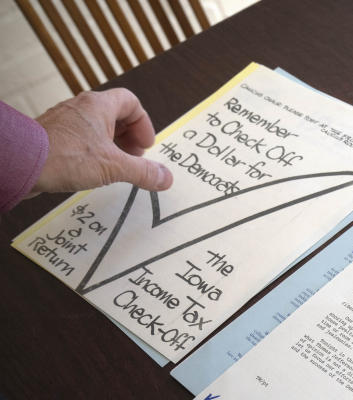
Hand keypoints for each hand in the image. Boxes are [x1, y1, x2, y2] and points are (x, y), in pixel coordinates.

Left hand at [31, 88, 172, 194]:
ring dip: (111, 146)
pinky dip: (92, 151)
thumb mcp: (114, 167)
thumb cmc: (63, 156)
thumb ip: (144, 172)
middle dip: (129, 138)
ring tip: (114, 166)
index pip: (131, 103)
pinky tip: (91, 169)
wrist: (21, 162)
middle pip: (115, 115)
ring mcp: (65, 120)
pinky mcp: (53, 135)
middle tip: (133, 158)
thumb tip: (166, 178)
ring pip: (97, 127)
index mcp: (99, 105)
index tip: (144, 146)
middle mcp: (81, 107)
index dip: (143, 124)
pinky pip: (80, 137)